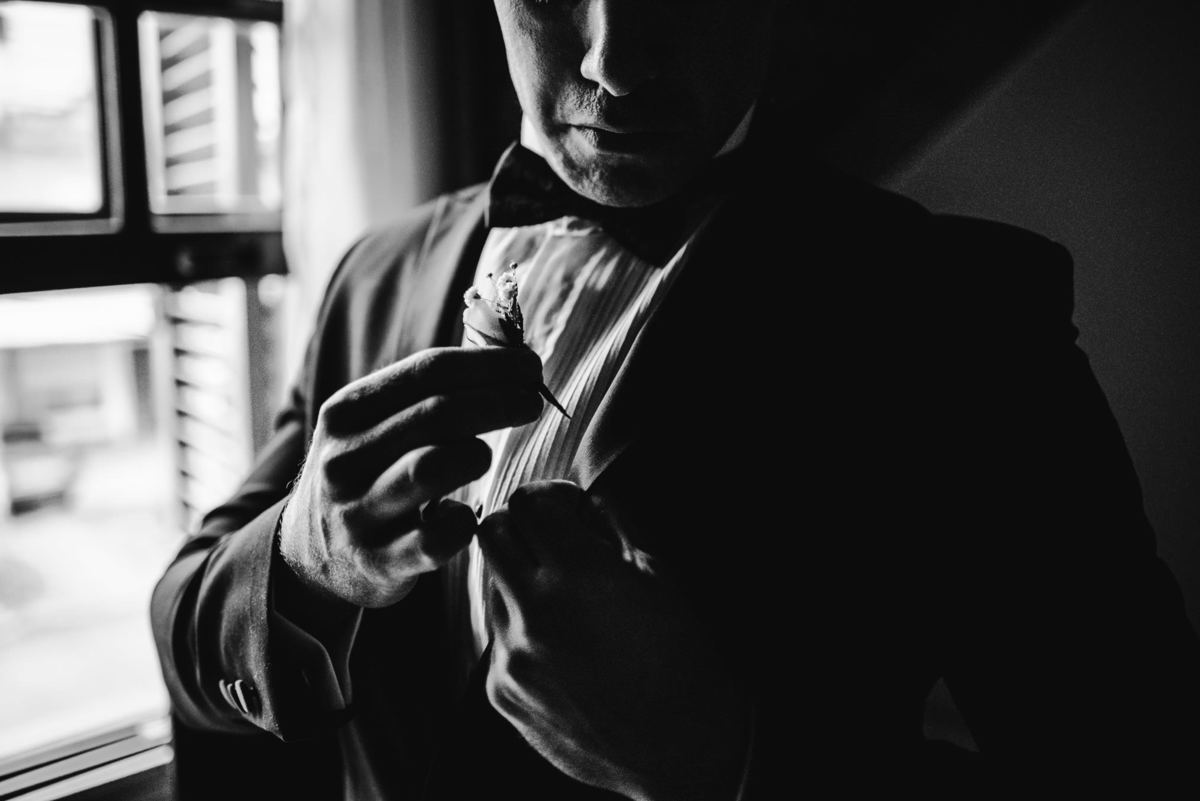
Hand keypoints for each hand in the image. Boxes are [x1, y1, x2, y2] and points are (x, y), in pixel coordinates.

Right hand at [279, 346, 543, 607]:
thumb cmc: (365, 473)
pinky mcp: (378, 563)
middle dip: (499, 402)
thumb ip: (425, 393)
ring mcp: (358, 513)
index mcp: (346, 412)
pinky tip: (466, 515)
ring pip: (431, 469)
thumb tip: (508, 357)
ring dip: (475, 455)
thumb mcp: (370, 425)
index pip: (428, 371)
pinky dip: (463, 522)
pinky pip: (437, 538)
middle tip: (532, 403)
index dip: (489, 364)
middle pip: (438, 414)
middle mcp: (344, 459)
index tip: (529, 366)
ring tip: (485, 456)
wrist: (312, 554)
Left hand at [478, 480, 751, 800]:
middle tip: (550, 542)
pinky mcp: (501, 692)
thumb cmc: (682, 654)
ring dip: (519, 582)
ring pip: (490, 587)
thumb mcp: (659, 574)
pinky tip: (561, 649)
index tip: (567, 510)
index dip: (550, 497)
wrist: (683, 745)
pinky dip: (521, 632)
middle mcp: (536, 614)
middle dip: (520, 528)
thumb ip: (612, 524)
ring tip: (564, 604)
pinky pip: (496, 640)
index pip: (528, 502)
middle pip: (492, 535)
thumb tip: (578, 499)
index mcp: (579, 576)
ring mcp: (513, 657)